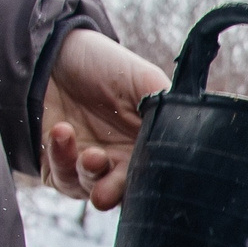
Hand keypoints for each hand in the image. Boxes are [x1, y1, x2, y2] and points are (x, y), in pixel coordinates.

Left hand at [40, 27, 167, 209]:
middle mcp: (119, 162)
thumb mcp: (146, 81)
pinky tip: (62, 132)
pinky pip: (60, 176)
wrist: (54, 52)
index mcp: (146, 147)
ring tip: (80, 145)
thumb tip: (193, 137)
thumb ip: (169, 109)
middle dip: (112, 194)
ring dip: (85, 172)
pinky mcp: (57, 164)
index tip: (139, 180)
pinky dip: (60, 157)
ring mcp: (87, 166)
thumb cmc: (105, 64)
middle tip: (104, 192)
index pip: (152, 177)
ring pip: (89, 188)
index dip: (147, 186)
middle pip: (122, 193)